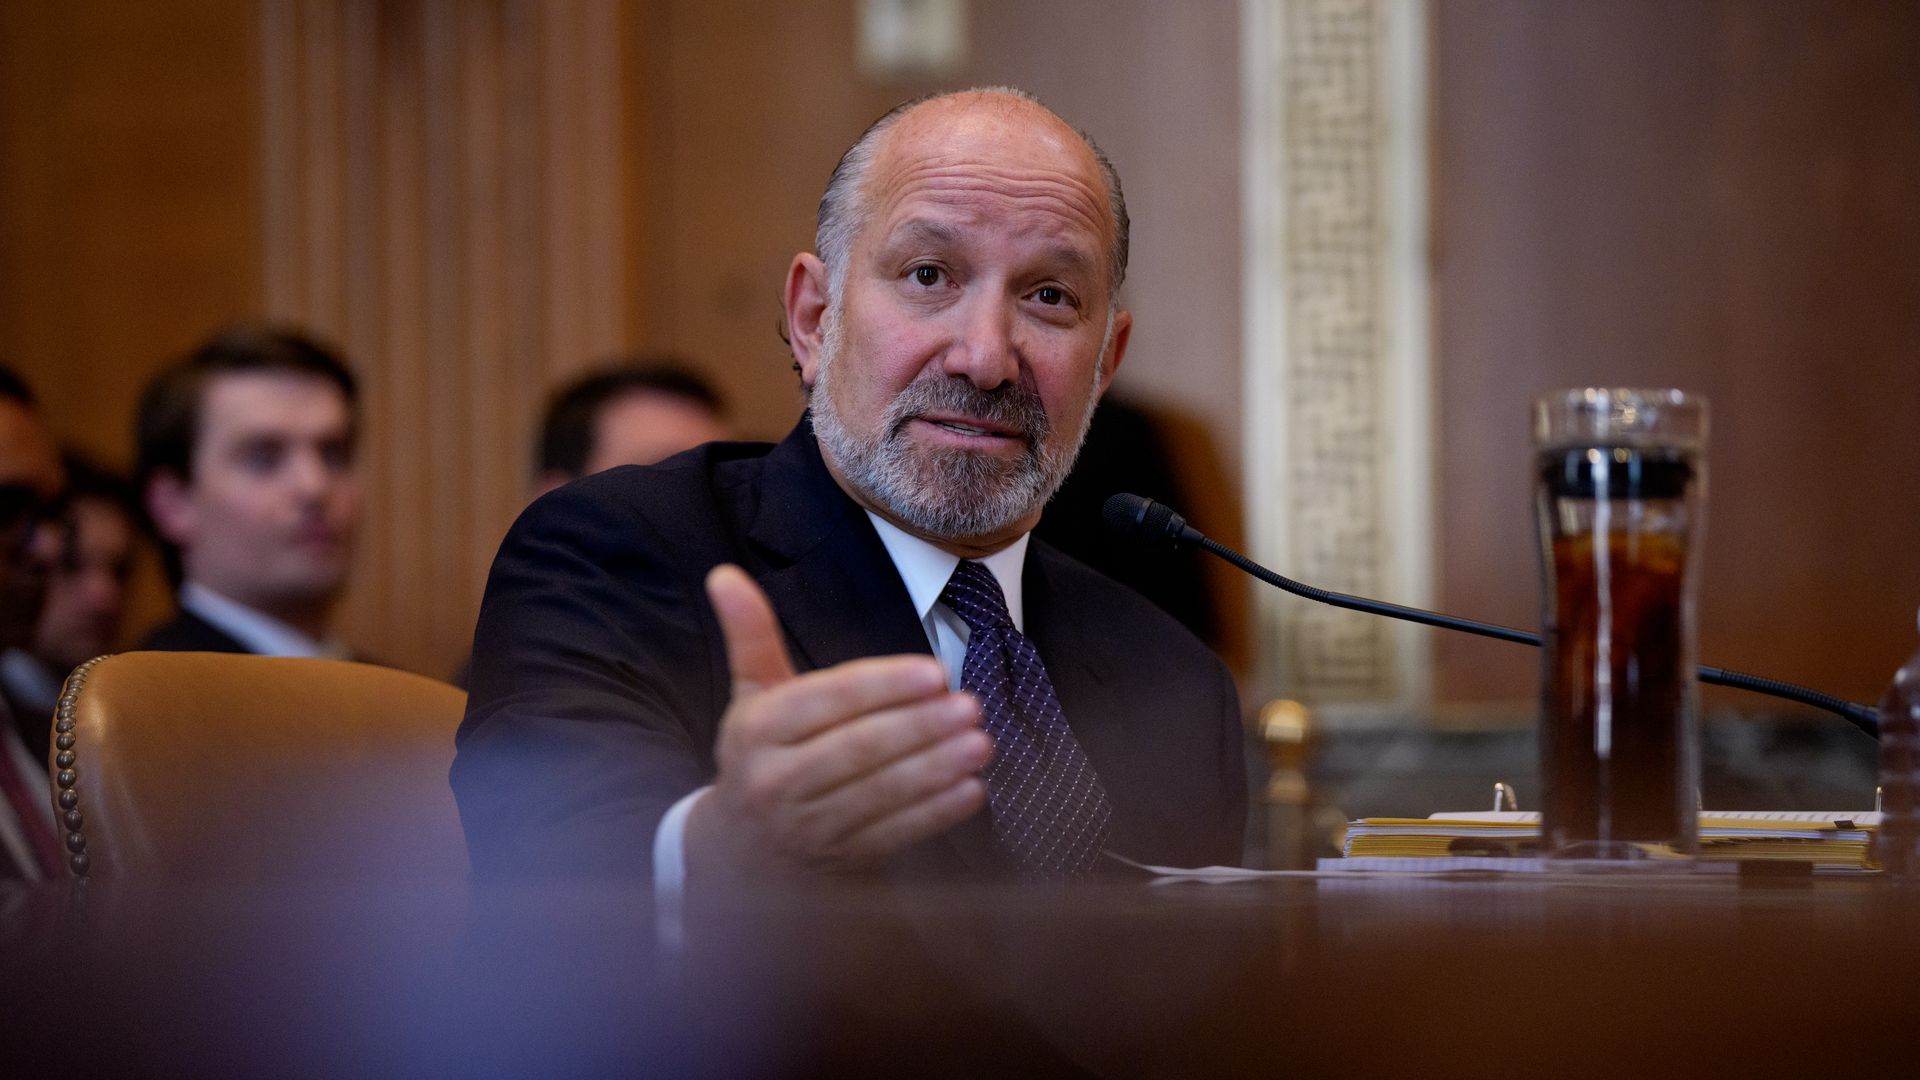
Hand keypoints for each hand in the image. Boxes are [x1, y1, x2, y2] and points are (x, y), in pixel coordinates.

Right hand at [684, 564, 990, 880]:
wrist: (743, 850)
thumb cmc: (761, 753)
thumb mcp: (751, 693)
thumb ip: (750, 633)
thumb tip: (725, 573)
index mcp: (757, 730)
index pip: (826, 701)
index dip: (882, 686)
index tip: (935, 672)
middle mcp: (776, 781)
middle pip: (857, 749)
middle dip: (919, 727)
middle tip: (970, 705)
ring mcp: (809, 826)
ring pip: (879, 795)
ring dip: (935, 769)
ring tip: (981, 743)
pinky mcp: (840, 858)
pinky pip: (892, 836)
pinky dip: (934, 815)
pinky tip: (971, 791)